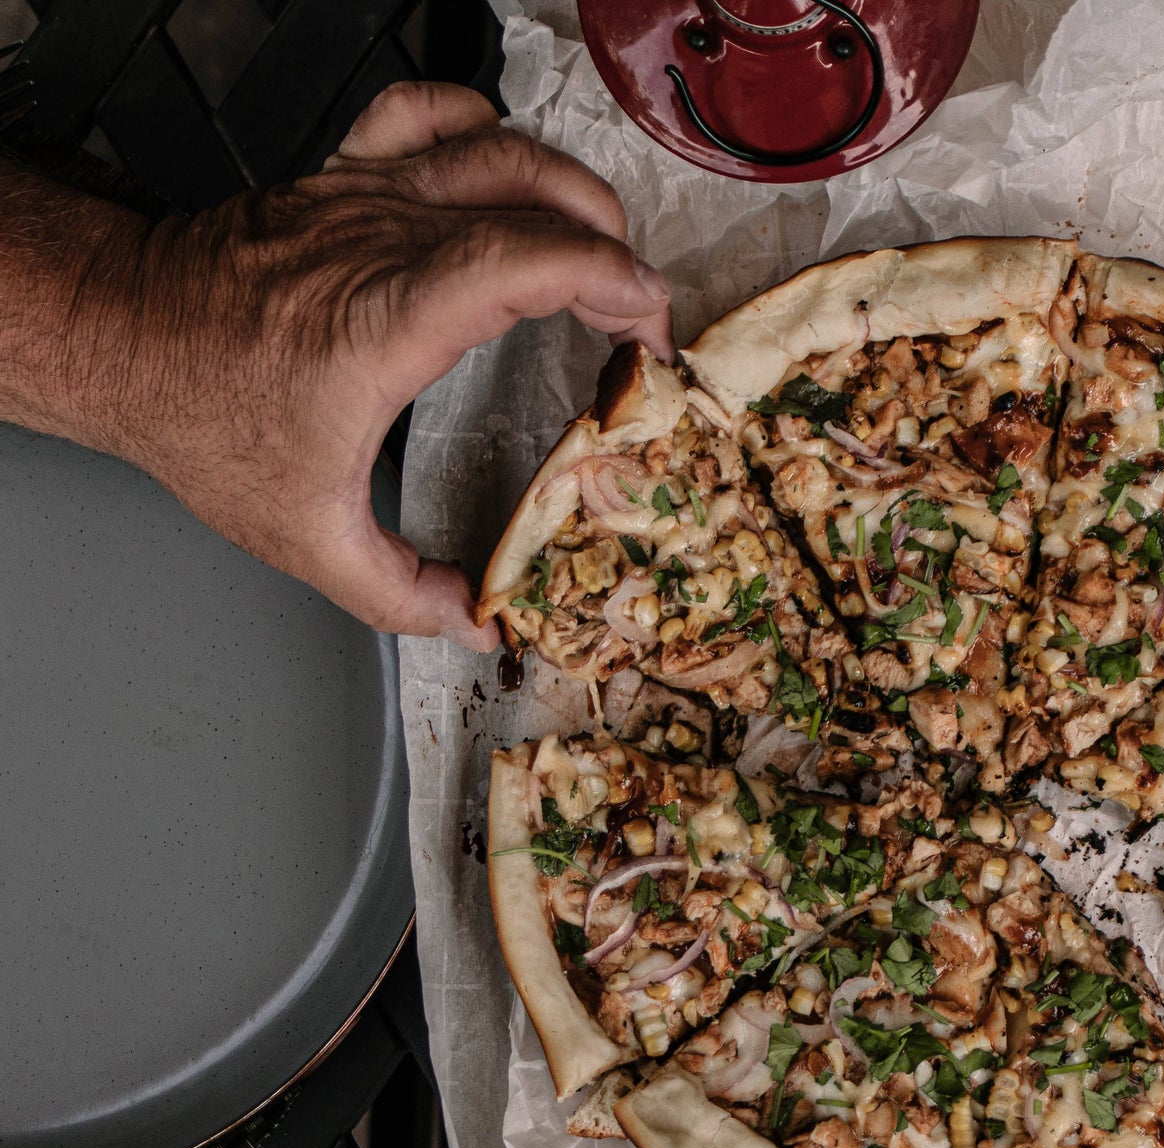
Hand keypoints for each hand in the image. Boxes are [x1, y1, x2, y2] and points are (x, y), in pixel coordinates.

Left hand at [0, 82, 671, 647]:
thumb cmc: (199, 416)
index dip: (612, 283)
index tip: (647, 331)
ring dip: (572, 193)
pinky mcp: (342, 176)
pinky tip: (508, 172)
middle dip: (614, 254)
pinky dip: (485, 128)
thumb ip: (399, 592)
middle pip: (536, 201)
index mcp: (385, 321)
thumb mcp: (302, 535)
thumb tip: (475, 617)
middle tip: (634, 318)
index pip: (527, 261)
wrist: (116, 336)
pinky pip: (427, 114)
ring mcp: (362, 197)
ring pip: (499, 148)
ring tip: (600, 250)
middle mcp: (382, 240)